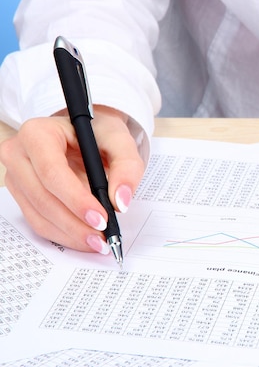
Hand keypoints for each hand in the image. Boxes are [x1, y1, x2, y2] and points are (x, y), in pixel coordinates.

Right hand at [0, 106, 144, 252]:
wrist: (86, 132)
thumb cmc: (100, 133)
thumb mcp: (120, 141)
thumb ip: (127, 167)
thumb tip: (121, 202)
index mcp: (38, 133)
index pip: (52, 172)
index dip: (75, 199)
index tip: (101, 218)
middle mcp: (19, 154)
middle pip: (43, 197)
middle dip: (74, 223)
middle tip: (102, 237)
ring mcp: (16, 176)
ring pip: (38, 214)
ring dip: (69, 234)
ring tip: (98, 242)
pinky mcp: (21, 194)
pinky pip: (38, 221)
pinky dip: (63, 234)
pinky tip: (85, 238)